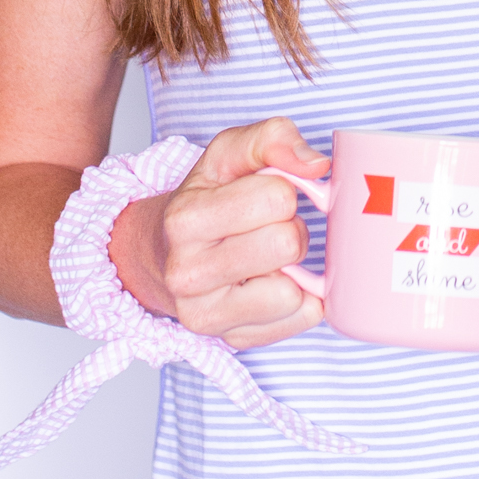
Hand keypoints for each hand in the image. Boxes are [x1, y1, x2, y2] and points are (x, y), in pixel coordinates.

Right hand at [109, 117, 329, 349]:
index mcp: (184, 220)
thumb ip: (272, 138)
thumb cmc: (205, 201)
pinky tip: (273, 284)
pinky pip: (302, 318)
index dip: (283, 190)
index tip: (265, 196)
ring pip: (293, 291)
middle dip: (291, 229)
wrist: (162, 257)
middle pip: (287, 244)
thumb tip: (315, 165)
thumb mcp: (227, 154)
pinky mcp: (233, 340)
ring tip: (269, 258)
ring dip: (295, 268)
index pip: (277, 197)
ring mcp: (207, 315)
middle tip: (269, 229)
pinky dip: (300, 299)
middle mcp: (187, 273)